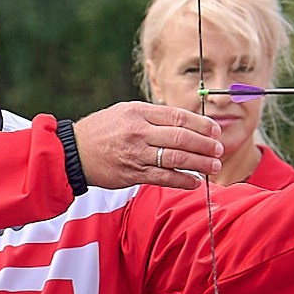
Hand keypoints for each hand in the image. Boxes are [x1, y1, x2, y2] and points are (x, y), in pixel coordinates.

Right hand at [72, 103, 225, 189]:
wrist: (74, 152)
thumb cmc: (102, 130)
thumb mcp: (125, 111)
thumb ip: (152, 116)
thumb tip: (184, 122)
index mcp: (140, 112)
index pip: (179, 117)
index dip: (202, 125)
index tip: (215, 131)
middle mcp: (140, 132)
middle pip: (182, 138)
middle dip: (206, 145)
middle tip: (219, 150)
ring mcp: (137, 154)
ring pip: (176, 159)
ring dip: (200, 163)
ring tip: (214, 167)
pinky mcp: (133, 173)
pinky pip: (163, 178)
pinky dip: (182, 180)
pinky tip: (194, 182)